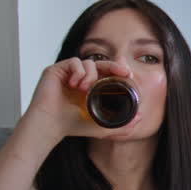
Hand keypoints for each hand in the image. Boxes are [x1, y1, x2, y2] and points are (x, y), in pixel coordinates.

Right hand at [22, 57, 140, 142]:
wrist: (50, 127)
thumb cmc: (72, 126)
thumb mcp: (102, 127)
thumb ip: (121, 125)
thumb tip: (141, 119)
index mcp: (91, 86)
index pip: (107, 72)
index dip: (118, 70)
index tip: (128, 75)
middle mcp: (80, 77)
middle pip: (100, 63)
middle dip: (113, 66)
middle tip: (123, 72)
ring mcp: (68, 73)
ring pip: (87, 62)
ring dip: (91, 74)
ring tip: (86, 89)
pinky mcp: (55, 70)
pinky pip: (73, 62)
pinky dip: (78, 71)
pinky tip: (76, 84)